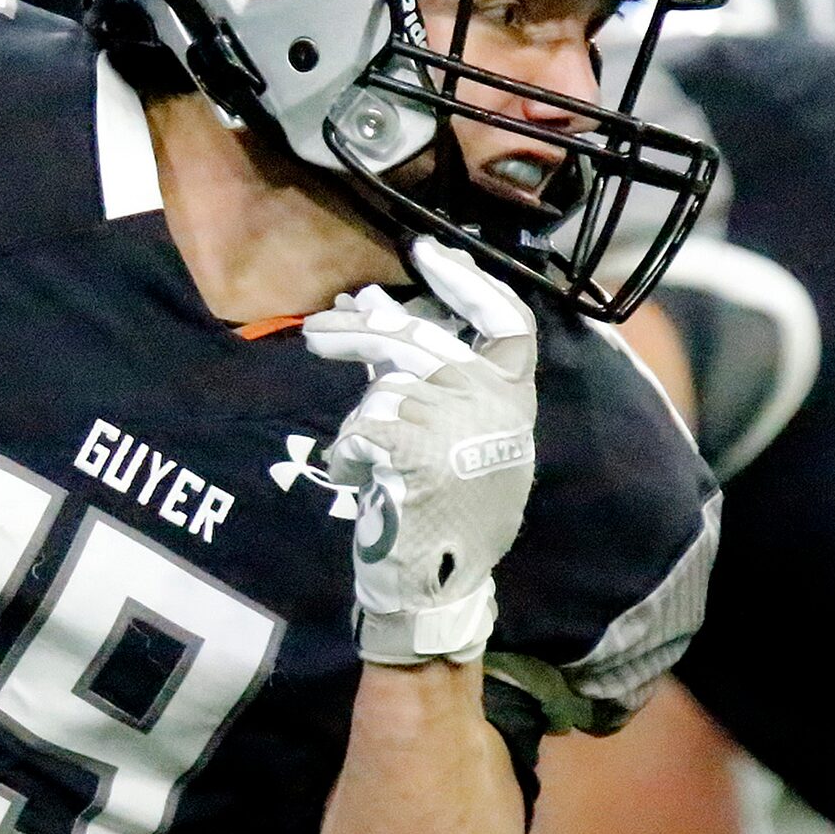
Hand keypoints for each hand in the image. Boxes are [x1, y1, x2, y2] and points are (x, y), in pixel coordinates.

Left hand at [302, 238, 538, 664]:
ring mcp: (459, 423)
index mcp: (514, 395)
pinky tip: (355, 476)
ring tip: (360, 448)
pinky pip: (363, 426)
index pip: (505, 317)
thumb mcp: (451, 431)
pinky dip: (348, 453)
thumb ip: (421, 368)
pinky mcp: (418, 449)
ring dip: (361, 419)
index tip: (426, 250)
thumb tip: (371, 301)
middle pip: (419, 340)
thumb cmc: (442, 506)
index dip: (466, 280)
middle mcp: (494, 401)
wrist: (436, 583)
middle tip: (320, 329)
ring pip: (384, 388)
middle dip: (360, 330)